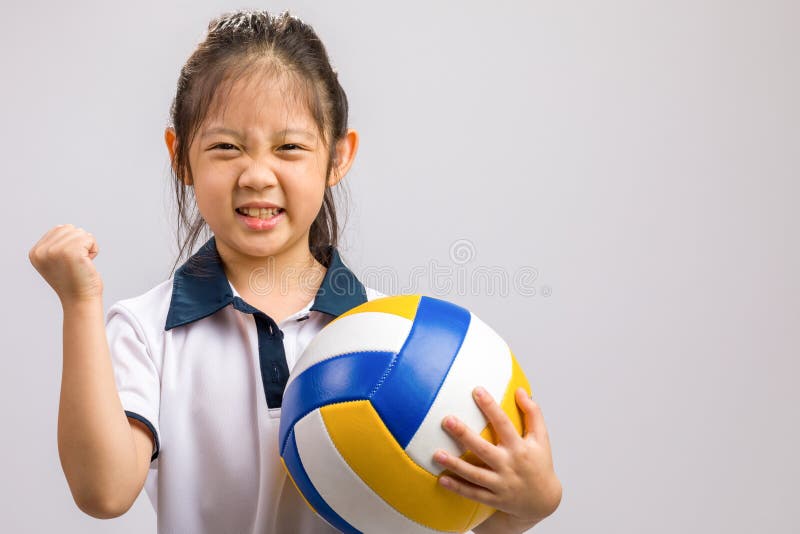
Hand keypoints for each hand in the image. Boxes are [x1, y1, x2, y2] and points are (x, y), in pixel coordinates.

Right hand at [29, 224, 102, 303]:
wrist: (80, 300)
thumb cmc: (73, 280)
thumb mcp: (55, 261)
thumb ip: (54, 244)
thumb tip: (63, 226)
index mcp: (35, 252)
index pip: (59, 229)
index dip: (71, 243)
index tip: (68, 262)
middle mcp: (42, 251)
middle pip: (70, 228)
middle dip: (80, 244)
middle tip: (77, 263)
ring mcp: (56, 251)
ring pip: (80, 232)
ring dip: (87, 247)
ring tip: (81, 263)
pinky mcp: (72, 253)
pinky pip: (90, 238)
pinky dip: (94, 249)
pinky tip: (88, 263)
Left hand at [434, 386, 561, 531]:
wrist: (544, 500)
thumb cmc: (540, 463)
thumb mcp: (541, 438)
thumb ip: (533, 413)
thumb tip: (520, 390)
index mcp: (520, 448)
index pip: (503, 423)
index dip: (490, 406)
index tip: (476, 390)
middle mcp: (509, 465)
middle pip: (483, 449)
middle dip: (464, 435)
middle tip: (447, 420)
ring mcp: (501, 484)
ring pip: (475, 474)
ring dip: (455, 465)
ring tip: (436, 454)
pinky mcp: (494, 499)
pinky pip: (473, 494)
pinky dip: (458, 488)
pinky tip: (441, 480)